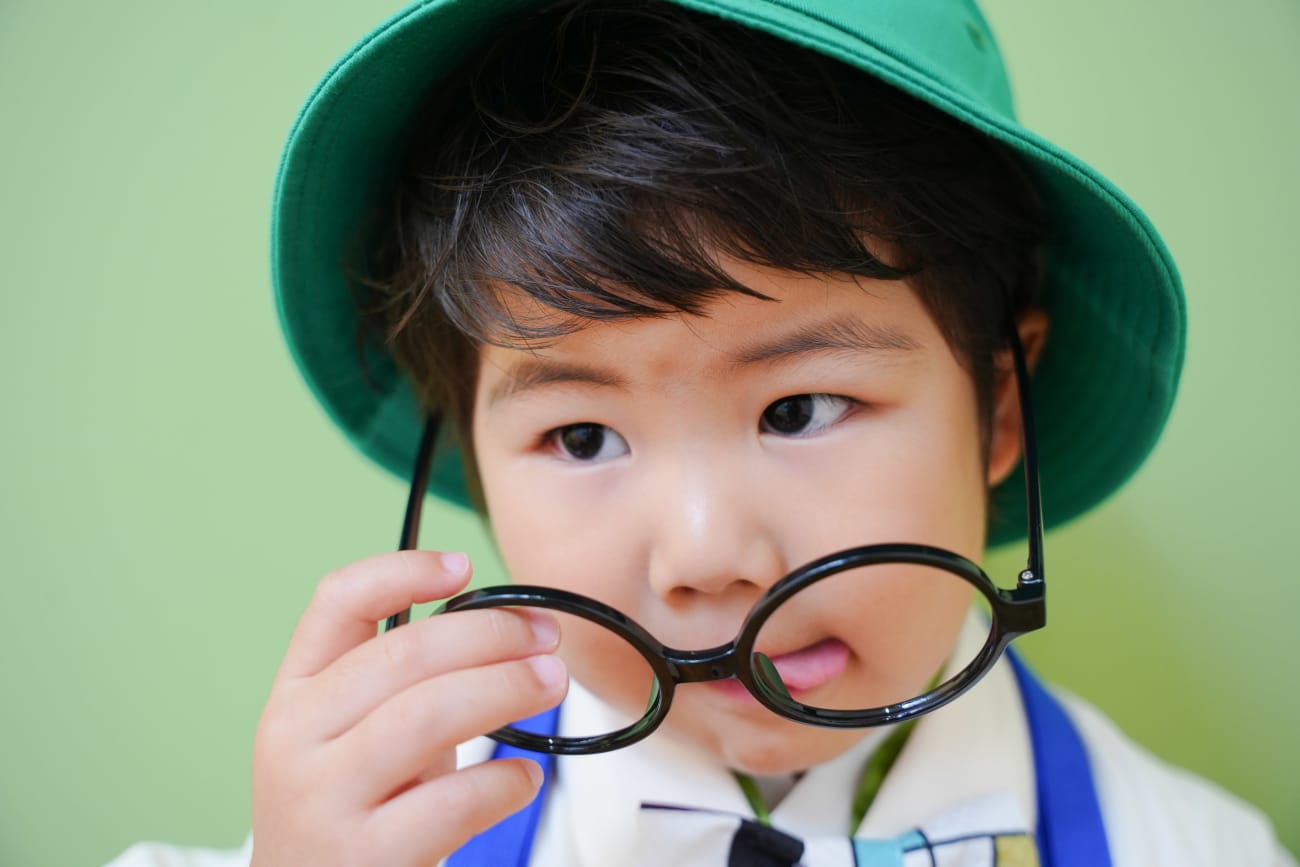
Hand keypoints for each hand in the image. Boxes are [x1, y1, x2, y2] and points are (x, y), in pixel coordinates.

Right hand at [250, 550, 566, 866]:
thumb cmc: (351, 812)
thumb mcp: (355, 734)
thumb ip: (402, 681)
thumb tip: (506, 626)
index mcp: (295, 694)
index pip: (337, 601)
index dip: (404, 570)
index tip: (465, 564)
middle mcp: (296, 739)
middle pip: (403, 651)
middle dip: (492, 633)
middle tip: (546, 638)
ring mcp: (324, 800)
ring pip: (428, 714)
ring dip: (506, 688)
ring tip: (551, 685)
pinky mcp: (366, 859)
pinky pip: (452, 803)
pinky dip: (503, 781)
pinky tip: (524, 777)